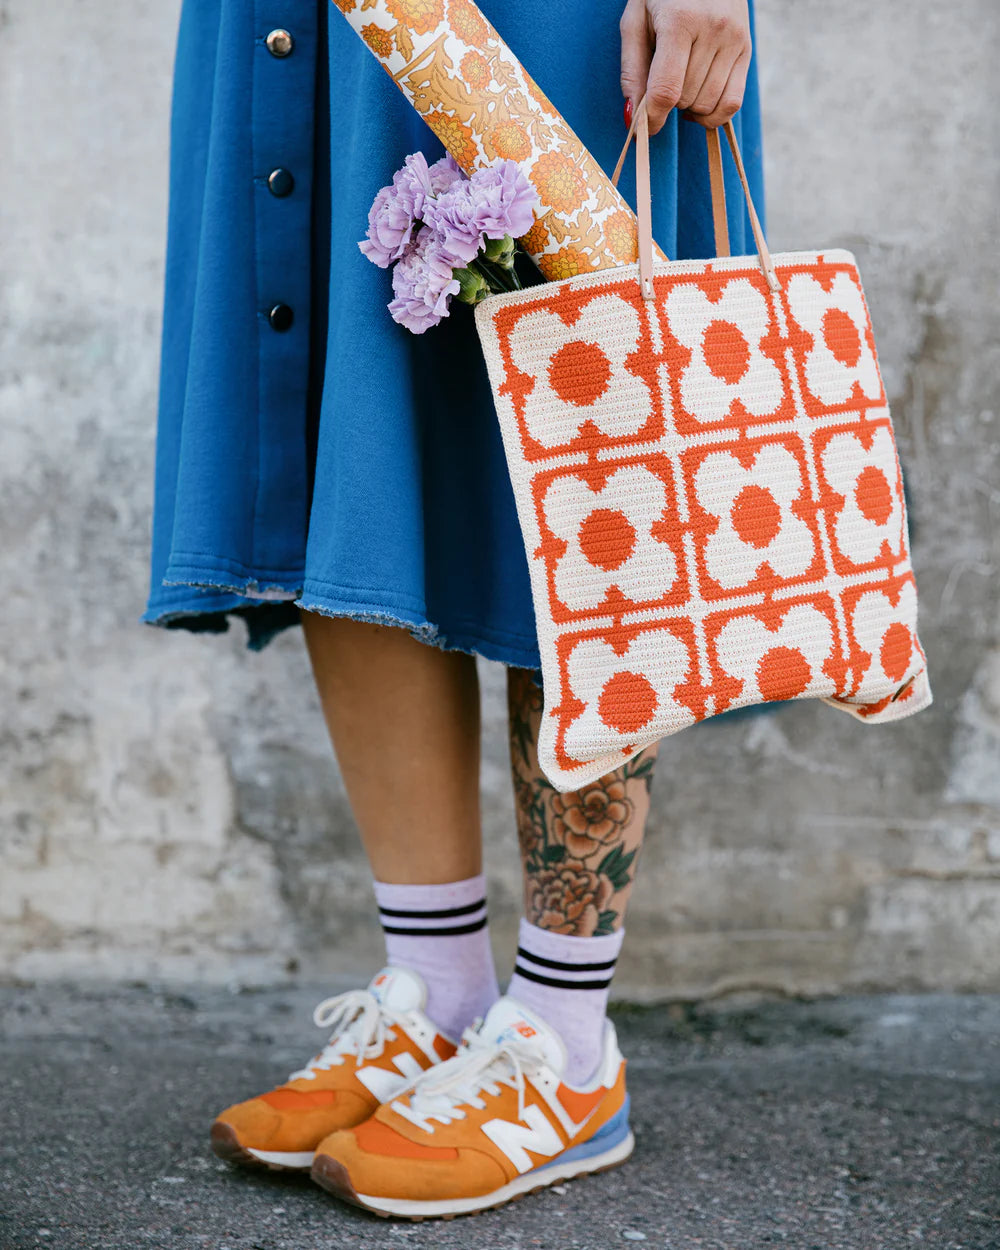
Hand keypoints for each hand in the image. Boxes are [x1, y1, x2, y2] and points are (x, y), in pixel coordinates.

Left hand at [620, 0, 751, 133]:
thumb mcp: (635, 20)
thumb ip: (632, 69)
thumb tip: (633, 118)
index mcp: (680, 21)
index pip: (666, 90)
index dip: (651, 118)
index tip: (642, 127)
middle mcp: (713, 30)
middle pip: (685, 98)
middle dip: (668, 102)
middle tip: (661, 81)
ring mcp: (734, 40)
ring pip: (707, 104)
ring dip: (688, 107)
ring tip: (679, 84)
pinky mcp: (747, 49)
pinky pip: (732, 103)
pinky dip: (713, 114)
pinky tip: (698, 105)